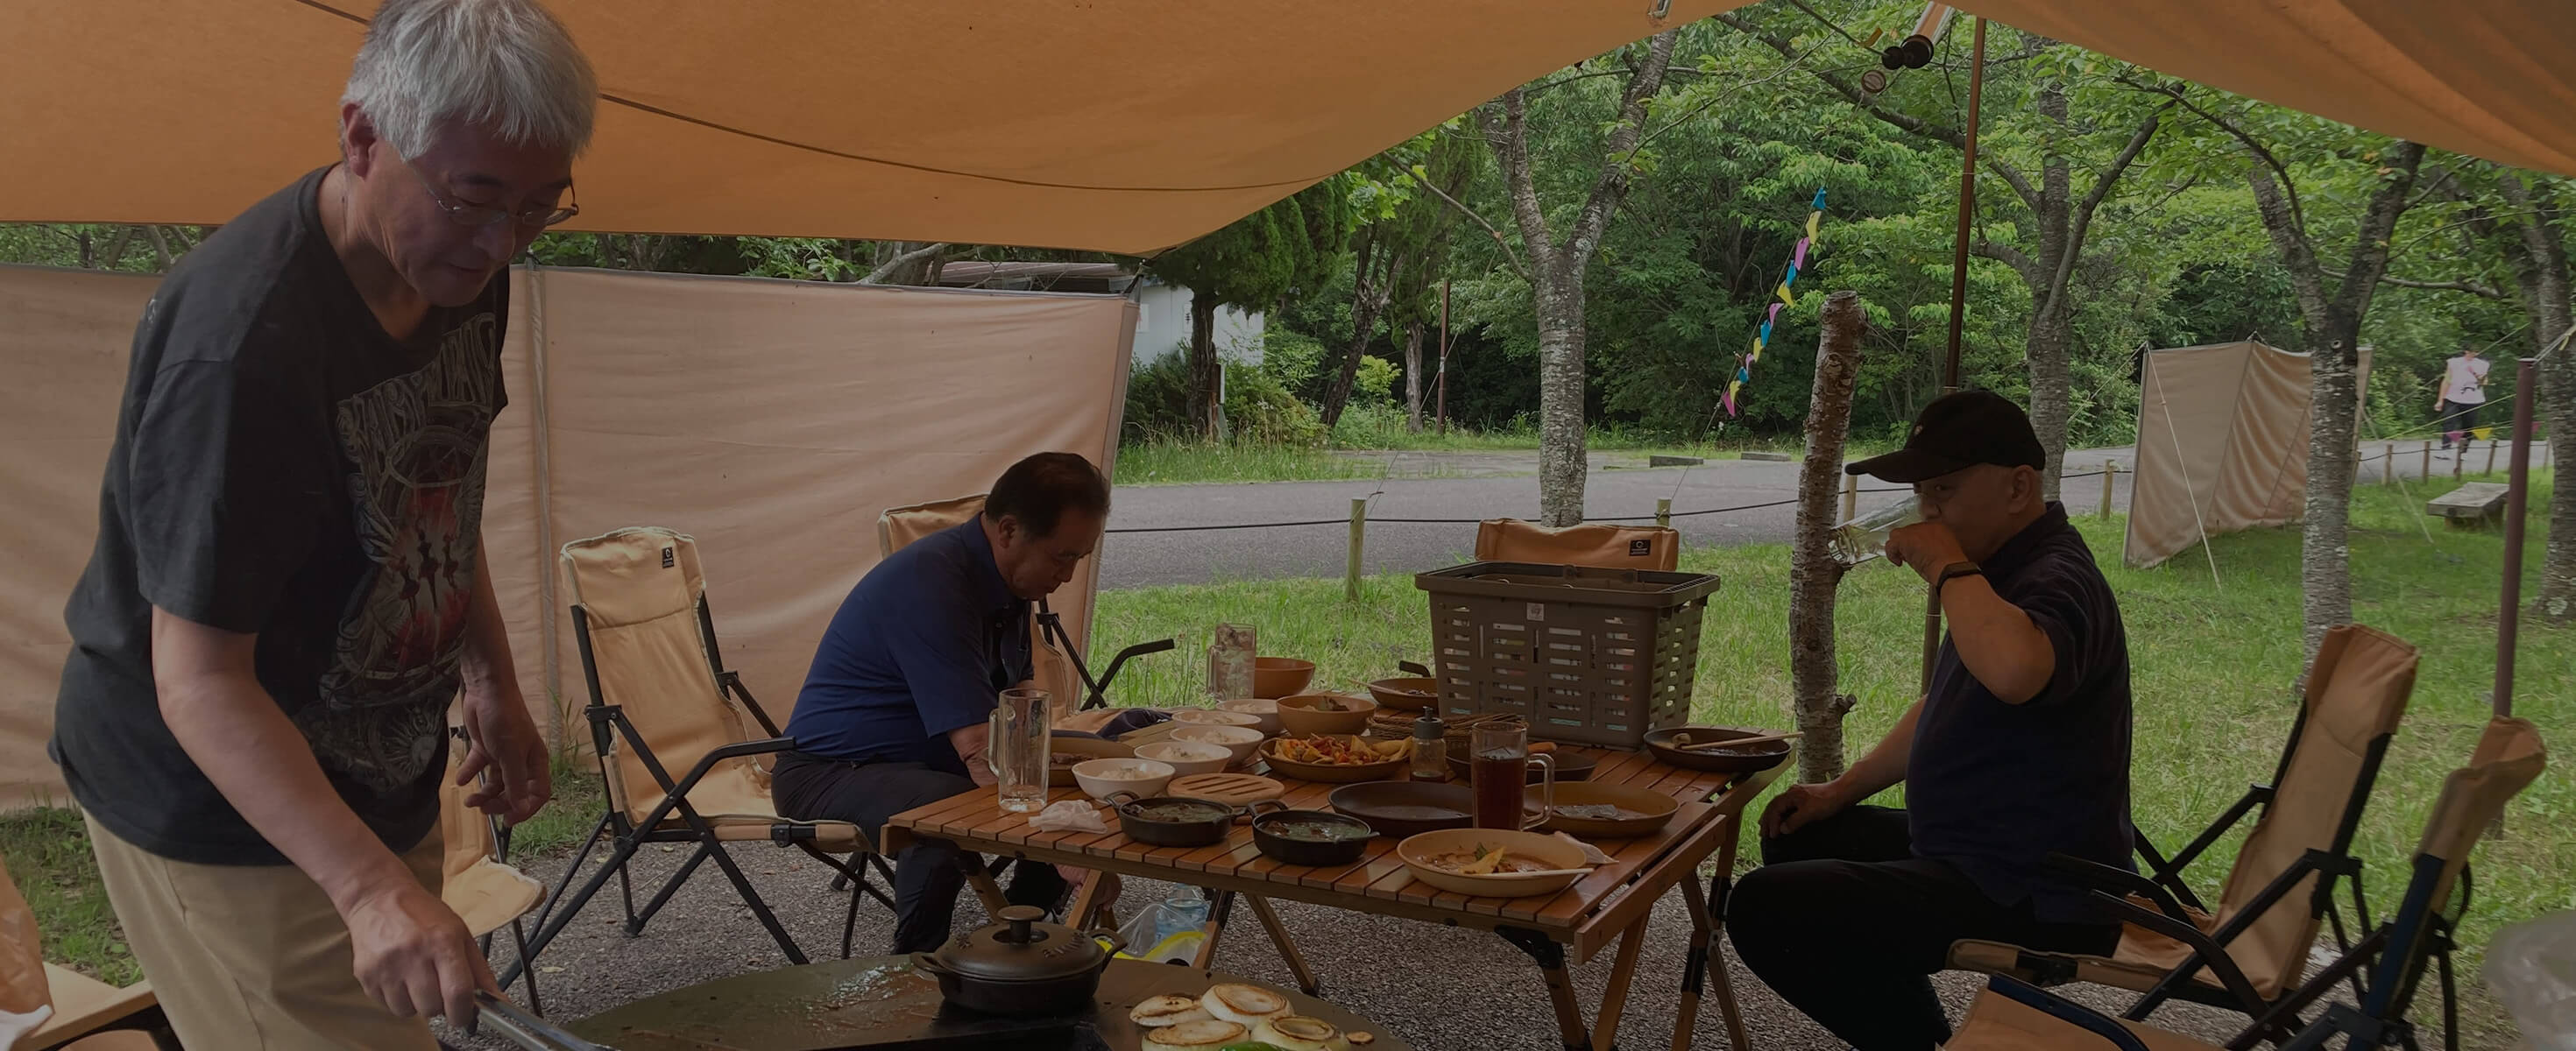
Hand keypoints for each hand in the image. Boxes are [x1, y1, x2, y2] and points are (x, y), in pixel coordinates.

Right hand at [342, 877, 496, 1027]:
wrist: (377, 898)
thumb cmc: (422, 913)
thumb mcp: (459, 932)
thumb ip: (479, 969)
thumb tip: (496, 999)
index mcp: (443, 941)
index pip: (458, 992)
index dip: (464, 1012)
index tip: (464, 1015)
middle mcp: (413, 954)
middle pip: (433, 1007)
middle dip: (441, 1006)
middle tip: (439, 990)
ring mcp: (387, 966)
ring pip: (408, 1011)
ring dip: (417, 1004)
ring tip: (417, 981)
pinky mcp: (366, 975)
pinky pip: (387, 1005)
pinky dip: (398, 999)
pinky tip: (400, 978)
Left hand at [457, 683, 549, 824]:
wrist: (486, 691)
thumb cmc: (505, 720)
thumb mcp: (510, 754)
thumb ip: (516, 782)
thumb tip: (522, 809)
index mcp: (535, 762)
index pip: (538, 794)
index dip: (525, 809)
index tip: (507, 821)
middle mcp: (521, 761)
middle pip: (515, 792)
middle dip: (499, 803)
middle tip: (482, 809)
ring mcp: (503, 755)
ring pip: (496, 783)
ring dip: (484, 794)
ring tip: (469, 800)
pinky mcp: (486, 748)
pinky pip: (480, 767)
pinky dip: (470, 774)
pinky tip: (462, 779)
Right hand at [1759, 780, 1850, 838]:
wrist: (1843, 792)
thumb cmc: (1828, 801)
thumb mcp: (1810, 813)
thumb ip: (1794, 821)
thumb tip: (1783, 829)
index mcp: (1791, 795)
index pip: (1775, 810)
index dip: (1772, 824)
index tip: (1773, 836)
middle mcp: (1792, 793)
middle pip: (1773, 807)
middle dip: (1767, 821)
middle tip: (1762, 834)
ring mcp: (1797, 795)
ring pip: (1779, 806)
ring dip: (1772, 817)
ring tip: (1766, 827)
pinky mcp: (1804, 798)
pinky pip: (1787, 806)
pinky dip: (1781, 814)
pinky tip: (1782, 820)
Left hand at [1884, 520, 1968, 583]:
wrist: (1949, 569)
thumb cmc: (1949, 567)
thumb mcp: (1945, 553)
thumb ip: (1933, 548)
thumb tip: (1920, 554)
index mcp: (1939, 527)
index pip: (1920, 531)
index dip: (1916, 542)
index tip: (1917, 553)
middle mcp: (1926, 525)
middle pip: (1909, 532)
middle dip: (1907, 544)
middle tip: (1911, 558)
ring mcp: (1914, 530)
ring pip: (1898, 535)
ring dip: (1899, 547)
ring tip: (1905, 559)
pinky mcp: (1904, 538)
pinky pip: (1891, 544)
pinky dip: (1892, 554)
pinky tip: (1898, 563)